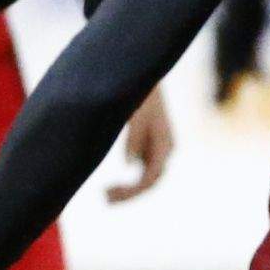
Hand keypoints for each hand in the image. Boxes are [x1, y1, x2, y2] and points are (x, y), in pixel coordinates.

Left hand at [107, 89, 176, 204]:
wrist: (141, 72)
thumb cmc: (139, 90)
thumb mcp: (136, 110)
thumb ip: (135, 136)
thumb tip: (130, 164)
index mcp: (165, 142)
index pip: (151, 177)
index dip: (132, 191)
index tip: (109, 193)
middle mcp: (165, 149)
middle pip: (150, 182)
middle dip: (129, 193)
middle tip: (104, 198)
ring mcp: (157, 149)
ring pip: (146, 179)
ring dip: (128, 190)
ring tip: (105, 195)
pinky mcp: (149, 146)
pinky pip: (141, 172)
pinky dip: (128, 182)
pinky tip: (109, 186)